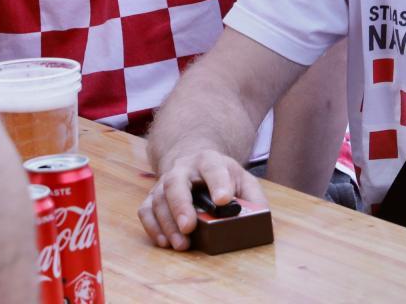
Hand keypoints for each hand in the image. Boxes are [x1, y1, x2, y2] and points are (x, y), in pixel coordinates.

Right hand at [138, 149, 265, 250]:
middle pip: (176, 182)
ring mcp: (165, 182)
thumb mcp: (243, 180)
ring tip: (181, 244)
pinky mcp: (152, 197)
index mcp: (209, 160)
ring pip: (159, 199)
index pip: (213, 168)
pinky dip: (152, 227)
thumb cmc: (222, 177)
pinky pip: (146, 210)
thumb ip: (253, 198)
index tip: (223, 200)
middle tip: (189, 226)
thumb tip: (259, 220)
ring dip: (168, 223)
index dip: (218, 183)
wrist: (194, 164)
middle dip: (181, 205)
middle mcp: (183, 169)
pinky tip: (164, 241)